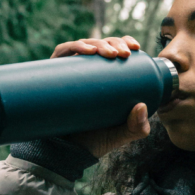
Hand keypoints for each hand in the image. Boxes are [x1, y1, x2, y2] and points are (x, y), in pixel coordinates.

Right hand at [52, 36, 149, 157]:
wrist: (66, 153)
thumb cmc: (95, 140)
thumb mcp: (122, 134)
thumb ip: (137, 127)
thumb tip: (141, 106)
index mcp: (105, 77)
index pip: (115, 50)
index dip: (124, 42)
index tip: (134, 47)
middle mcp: (87, 71)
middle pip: (101, 45)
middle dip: (113, 42)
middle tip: (122, 54)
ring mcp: (70, 72)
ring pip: (83, 46)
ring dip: (96, 43)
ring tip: (106, 53)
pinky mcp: (53, 74)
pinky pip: (61, 54)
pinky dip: (73, 47)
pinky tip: (85, 51)